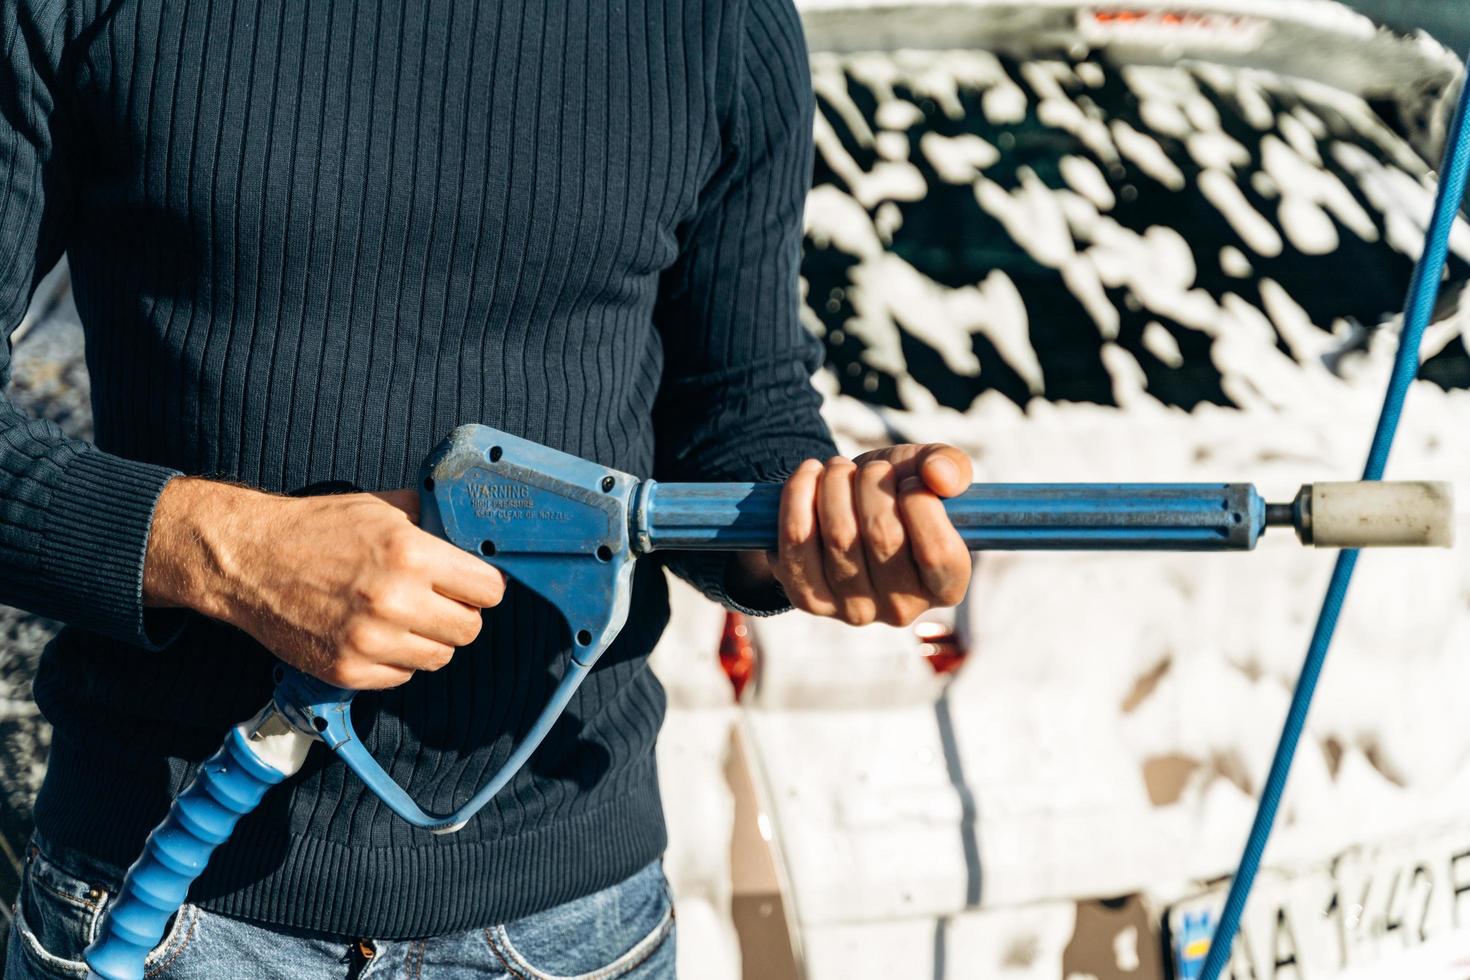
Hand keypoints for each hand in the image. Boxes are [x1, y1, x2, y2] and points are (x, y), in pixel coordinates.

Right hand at [144, 479, 505, 687]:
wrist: (248, 560)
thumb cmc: (315, 530)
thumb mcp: (381, 508)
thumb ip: (433, 522)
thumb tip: (476, 535)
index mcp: (411, 555)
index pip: (489, 590)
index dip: (484, 585)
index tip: (473, 583)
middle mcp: (395, 602)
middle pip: (470, 629)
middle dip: (460, 613)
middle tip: (439, 600)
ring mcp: (370, 642)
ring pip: (440, 657)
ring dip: (430, 639)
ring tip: (405, 616)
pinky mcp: (347, 672)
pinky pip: (403, 677)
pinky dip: (398, 660)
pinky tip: (378, 634)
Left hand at [765, 445, 972, 625]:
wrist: (844, 507)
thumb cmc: (897, 492)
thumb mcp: (930, 472)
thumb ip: (951, 466)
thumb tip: (939, 475)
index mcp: (947, 586)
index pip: (937, 551)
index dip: (920, 502)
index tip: (909, 480)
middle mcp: (902, 609)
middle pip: (883, 536)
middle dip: (873, 482)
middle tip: (872, 468)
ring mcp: (853, 610)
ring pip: (839, 534)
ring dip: (836, 483)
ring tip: (841, 469)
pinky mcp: (808, 599)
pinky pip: (797, 540)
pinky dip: (798, 495)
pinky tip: (809, 475)